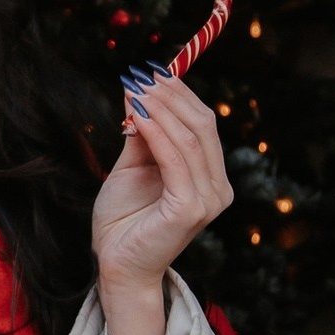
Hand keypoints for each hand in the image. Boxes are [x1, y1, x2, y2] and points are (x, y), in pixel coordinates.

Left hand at [91, 67, 233, 291]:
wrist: (116, 264)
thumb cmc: (124, 220)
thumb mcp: (133, 166)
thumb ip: (142, 134)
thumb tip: (138, 92)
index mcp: (211, 177)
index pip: (203, 124)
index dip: (179, 93)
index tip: (150, 70)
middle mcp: (218, 188)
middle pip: (202, 126)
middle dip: (170, 95)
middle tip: (141, 74)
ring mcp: (209, 200)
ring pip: (189, 139)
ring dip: (160, 108)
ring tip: (134, 89)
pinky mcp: (191, 209)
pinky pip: (175, 160)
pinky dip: (156, 133)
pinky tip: (135, 115)